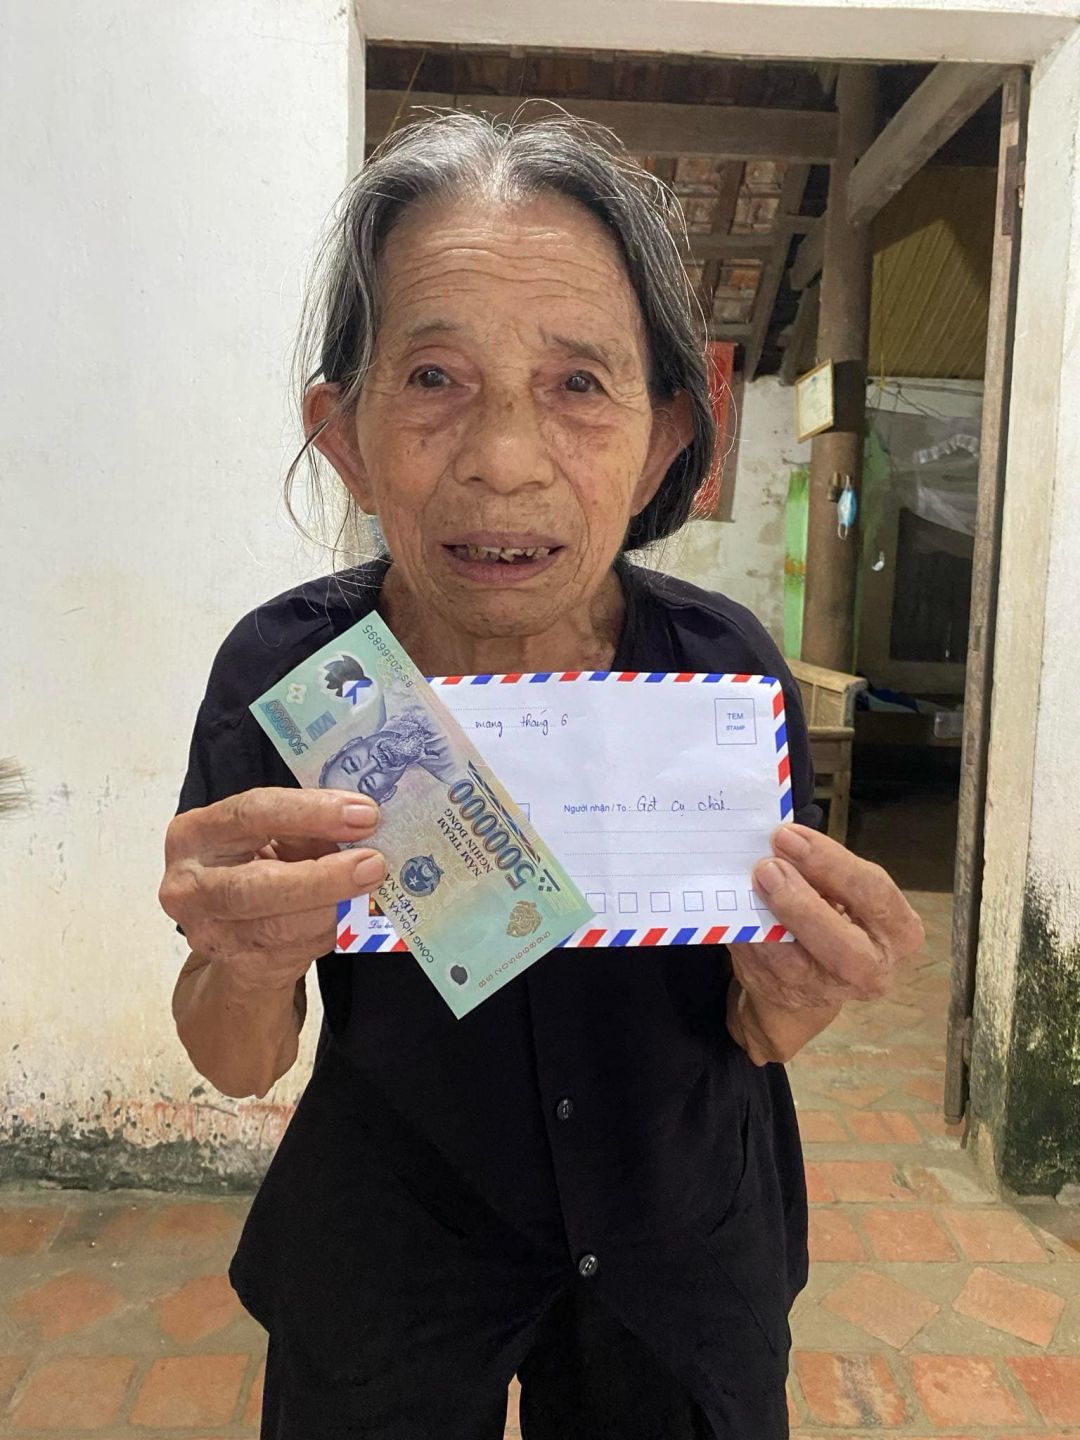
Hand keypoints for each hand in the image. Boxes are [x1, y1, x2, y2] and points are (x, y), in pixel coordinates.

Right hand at [159, 788, 386, 994]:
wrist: (232, 932)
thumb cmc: (260, 865)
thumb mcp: (273, 835)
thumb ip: (306, 827)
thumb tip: (363, 825)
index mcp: (194, 834)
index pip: (251, 813)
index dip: (311, 812)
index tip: (365, 814)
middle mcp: (188, 886)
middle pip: (255, 886)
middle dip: (322, 877)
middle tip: (374, 864)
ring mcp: (207, 932)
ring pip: (277, 928)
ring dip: (333, 909)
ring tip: (370, 888)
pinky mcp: (234, 966)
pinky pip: (293, 951)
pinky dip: (330, 931)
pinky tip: (352, 914)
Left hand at [726, 824, 923, 1062]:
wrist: (810, 975)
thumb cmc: (832, 916)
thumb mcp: (841, 889)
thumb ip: (822, 870)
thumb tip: (782, 841)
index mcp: (898, 930)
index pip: (873, 893)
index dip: (830, 862)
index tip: (789, 836)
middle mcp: (872, 968)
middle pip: (843, 945)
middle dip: (802, 904)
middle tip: (768, 867)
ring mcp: (829, 991)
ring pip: (795, 963)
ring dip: (767, 920)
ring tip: (750, 884)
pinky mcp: (790, 997)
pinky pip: (764, 967)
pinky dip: (747, 935)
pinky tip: (736, 910)